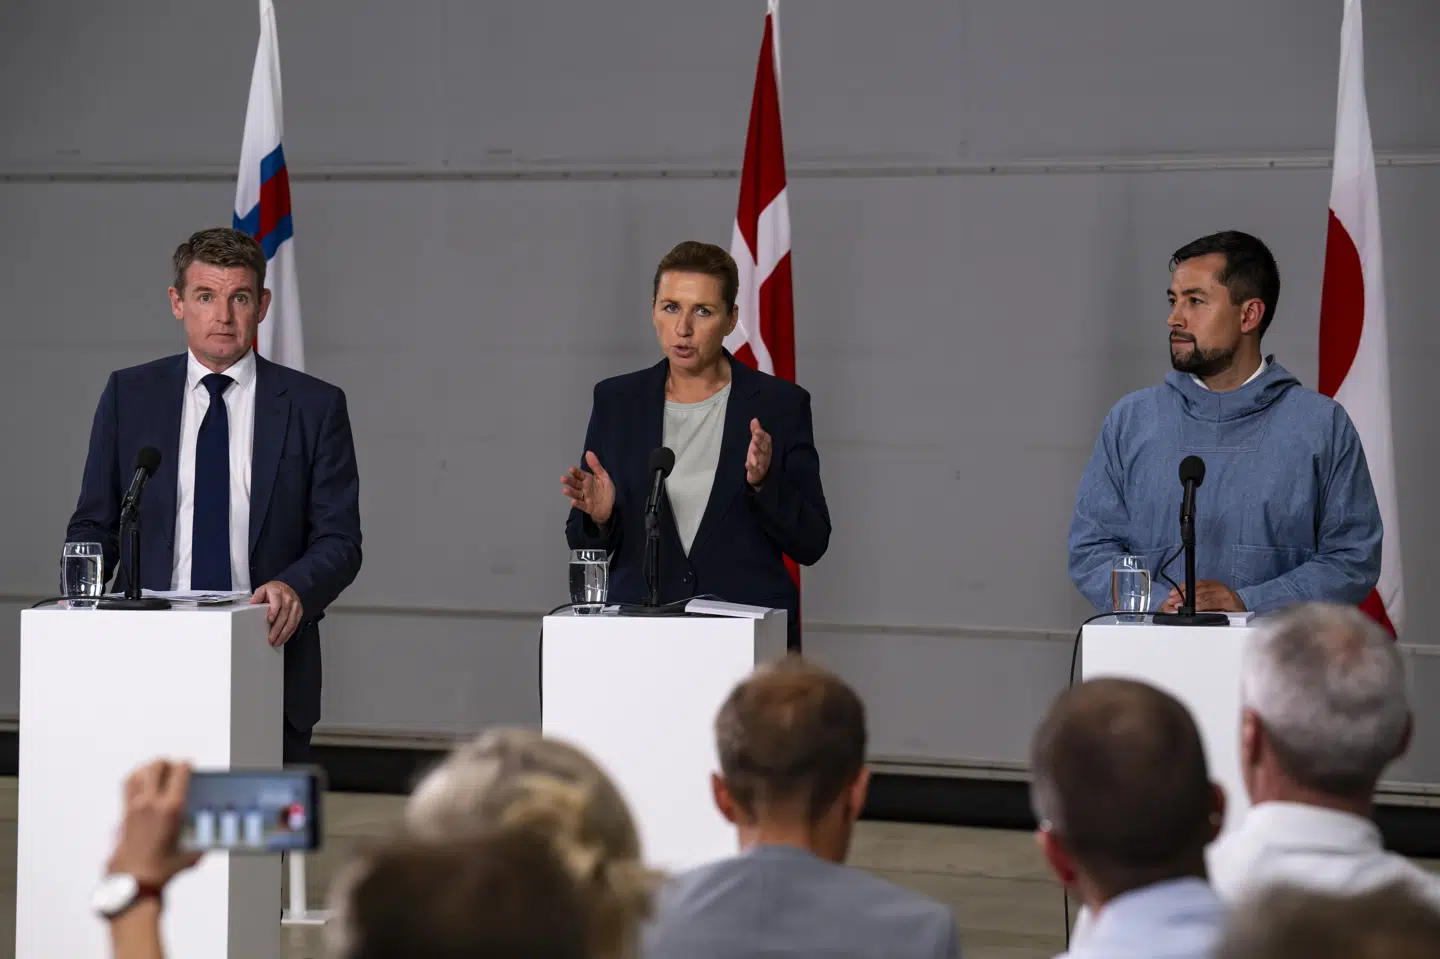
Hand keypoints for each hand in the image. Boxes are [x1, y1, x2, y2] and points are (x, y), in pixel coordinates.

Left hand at [107, 760, 201, 888]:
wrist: (135, 883)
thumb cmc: (163, 870)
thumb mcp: (192, 853)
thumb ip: (201, 842)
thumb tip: (209, 839)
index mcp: (172, 807)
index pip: (180, 770)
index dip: (187, 765)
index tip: (190, 768)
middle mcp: (151, 803)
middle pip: (157, 766)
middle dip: (167, 763)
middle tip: (173, 768)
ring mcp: (134, 807)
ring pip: (138, 773)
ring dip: (148, 769)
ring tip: (156, 772)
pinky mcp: (123, 814)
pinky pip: (127, 787)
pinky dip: (135, 780)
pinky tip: (142, 786)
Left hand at [250, 581, 303, 646]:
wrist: (286, 588)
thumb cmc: (272, 591)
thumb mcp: (263, 590)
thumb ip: (257, 596)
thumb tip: (253, 602)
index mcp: (278, 592)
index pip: (277, 602)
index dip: (274, 611)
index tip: (269, 620)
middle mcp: (289, 599)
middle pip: (284, 615)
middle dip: (278, 628)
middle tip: (271, 638)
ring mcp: (296, 606)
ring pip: (291, 622)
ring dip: (284, 634)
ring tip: (276, 642)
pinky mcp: (299, 612)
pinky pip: (295, 624)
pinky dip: (289, 633)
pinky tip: (283, 639)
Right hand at [561, 451, 615, 525]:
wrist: (611, 507)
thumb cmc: (606, 491)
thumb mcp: (604, 477)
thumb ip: (596, 466)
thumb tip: (588, 452)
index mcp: (588, 479)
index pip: (580, 474)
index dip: (576, 472)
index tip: (571, 469)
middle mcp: (585, 488)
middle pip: (576, 484)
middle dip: (569, 481)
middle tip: (562, 479)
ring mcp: (585, 498)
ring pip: (576, 494)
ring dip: (571, 492)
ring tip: (565, 490)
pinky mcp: (588, 507)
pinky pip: (582, 505)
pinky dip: (577, 504)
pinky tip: (573, 502)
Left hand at [746, 419, 771, 488]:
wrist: (759, 473)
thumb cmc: (758, 454)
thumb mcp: (756, 442)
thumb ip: (755, 431)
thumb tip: (754, 419)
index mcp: (767, 447)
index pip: (766, 440)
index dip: (762, 435)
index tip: (757, 431)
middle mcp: (766, 455)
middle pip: (764, 448)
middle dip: (759, 443)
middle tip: (754, 438)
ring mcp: (762, 463)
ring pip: (761, 459)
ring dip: (757, 454)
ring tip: (753, 449)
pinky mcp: (757, 471)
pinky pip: (755, 470)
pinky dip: (751, 467)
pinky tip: (747, 464)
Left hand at [1160, 580, 1246, 612]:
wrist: (1246, 613)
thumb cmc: (1227, 608)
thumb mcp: (1210, 602)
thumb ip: (1199, 601)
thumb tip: (1179, 605)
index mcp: (1213, 585)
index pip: (1194, 584)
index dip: (1181, 588)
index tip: (1171, 593)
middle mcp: (1218, 587)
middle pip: (1196, 589)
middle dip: (1182, 596)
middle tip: (1171, 601)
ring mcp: (1224, 593)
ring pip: (1203, 595)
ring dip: (1189, 601)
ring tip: (1178, 606)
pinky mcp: (1229, 601)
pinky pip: (1212, 602)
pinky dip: (1201, 606)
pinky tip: (1194, 609)